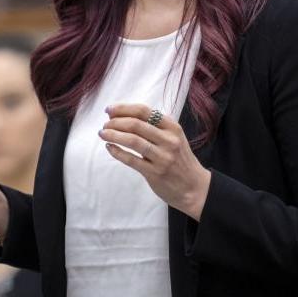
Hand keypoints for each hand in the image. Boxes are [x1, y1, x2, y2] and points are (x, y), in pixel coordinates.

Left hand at [99, 104, 211, 219]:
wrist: (194, 187)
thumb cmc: (180, 160)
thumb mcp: (174, 137)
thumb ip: (155, 126)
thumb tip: (124, 116)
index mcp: (172, 127)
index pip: (144, 111)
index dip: (123, 108)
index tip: (109, 110)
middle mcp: (169, 140)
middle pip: (136, 124)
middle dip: (115, 122)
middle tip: (105, 125)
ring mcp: (162, 157)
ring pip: (132, 141)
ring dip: (113, 135)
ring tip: (103, 134)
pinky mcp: (155, 173)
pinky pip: (131, 160)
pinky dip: (117, 152)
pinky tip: (110, 148)